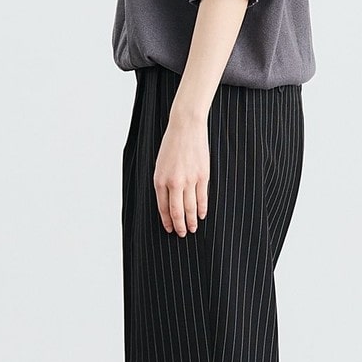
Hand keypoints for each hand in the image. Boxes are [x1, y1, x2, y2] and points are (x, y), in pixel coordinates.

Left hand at [153, 110, 209, 235]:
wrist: (186, 127)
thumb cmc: (171, 144)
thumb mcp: (160, 164)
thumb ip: (163, 183)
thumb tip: (169, 201)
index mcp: (160, 180)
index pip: (163, 208)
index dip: (167, 221)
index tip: (170, 229)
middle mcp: (174, 183)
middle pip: (177, 211)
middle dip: (179, 226)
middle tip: (182, 234)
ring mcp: (189, 180)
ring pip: (190, 207)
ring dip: (191, 221)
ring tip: (193, 228)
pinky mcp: (202, 176)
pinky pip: (202, 197)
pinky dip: (202, 208)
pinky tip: (201, 215)